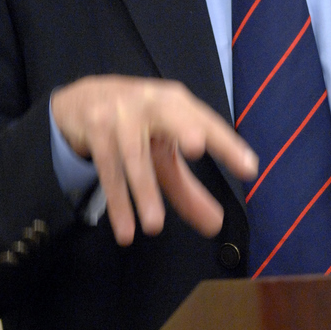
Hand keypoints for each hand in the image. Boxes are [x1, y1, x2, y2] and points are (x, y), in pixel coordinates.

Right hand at [50, 76, 257, 245]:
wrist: (82, 99)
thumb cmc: (135, 124)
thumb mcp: (162, 152)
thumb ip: (188, 187)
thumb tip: (215, 225)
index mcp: (177, 104)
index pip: (207, 123)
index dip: (227, 145)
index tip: (248, 169)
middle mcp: (152, 103)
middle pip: (171, 115)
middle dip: (183, 126)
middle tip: (196, 146)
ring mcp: (121, 115)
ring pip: (134, 155)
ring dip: (144, 190)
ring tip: (155, 227)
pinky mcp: (96, 130)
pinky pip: (108, 170)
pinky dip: (117, 202)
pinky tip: (126, 231)